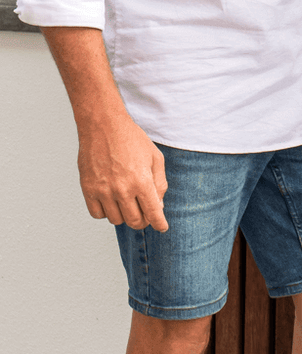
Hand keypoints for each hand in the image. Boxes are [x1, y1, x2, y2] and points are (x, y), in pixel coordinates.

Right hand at [78, 112, 168, 231]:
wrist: (104, 127)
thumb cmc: (133, 140)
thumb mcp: (156, 158)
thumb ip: (159, 184)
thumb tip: (158, 206)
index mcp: (142, 181)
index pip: (153, 213)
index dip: (159, 224)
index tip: (162, 227)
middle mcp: (122, 189)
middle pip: (134, 221)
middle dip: (143, 221)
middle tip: (145, 214)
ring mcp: (103, 191)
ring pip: (116, 220)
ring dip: (125, 216)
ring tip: (128, 203)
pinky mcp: (87, 189)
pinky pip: (97, 214)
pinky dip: (106, 213)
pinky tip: (112, 202)